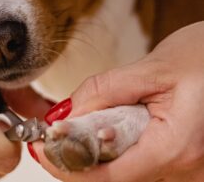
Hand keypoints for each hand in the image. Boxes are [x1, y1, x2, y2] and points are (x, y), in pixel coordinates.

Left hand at [32, 22, 203, 181]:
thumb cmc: (202, 58)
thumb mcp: (149, 69)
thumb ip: (104, 91)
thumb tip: (66, 114)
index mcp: (176, 148)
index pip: (110, 176)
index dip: (69, 166)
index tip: (42, 149)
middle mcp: (185, 168)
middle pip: (115, 175)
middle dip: (78, 155)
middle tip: (54, 133)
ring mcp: (184, 166)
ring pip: (126, 168)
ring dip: (96, 150)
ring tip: (81, 124)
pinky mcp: (179, 157)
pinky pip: (139, 160)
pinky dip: (115, 146)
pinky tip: (106, 126)